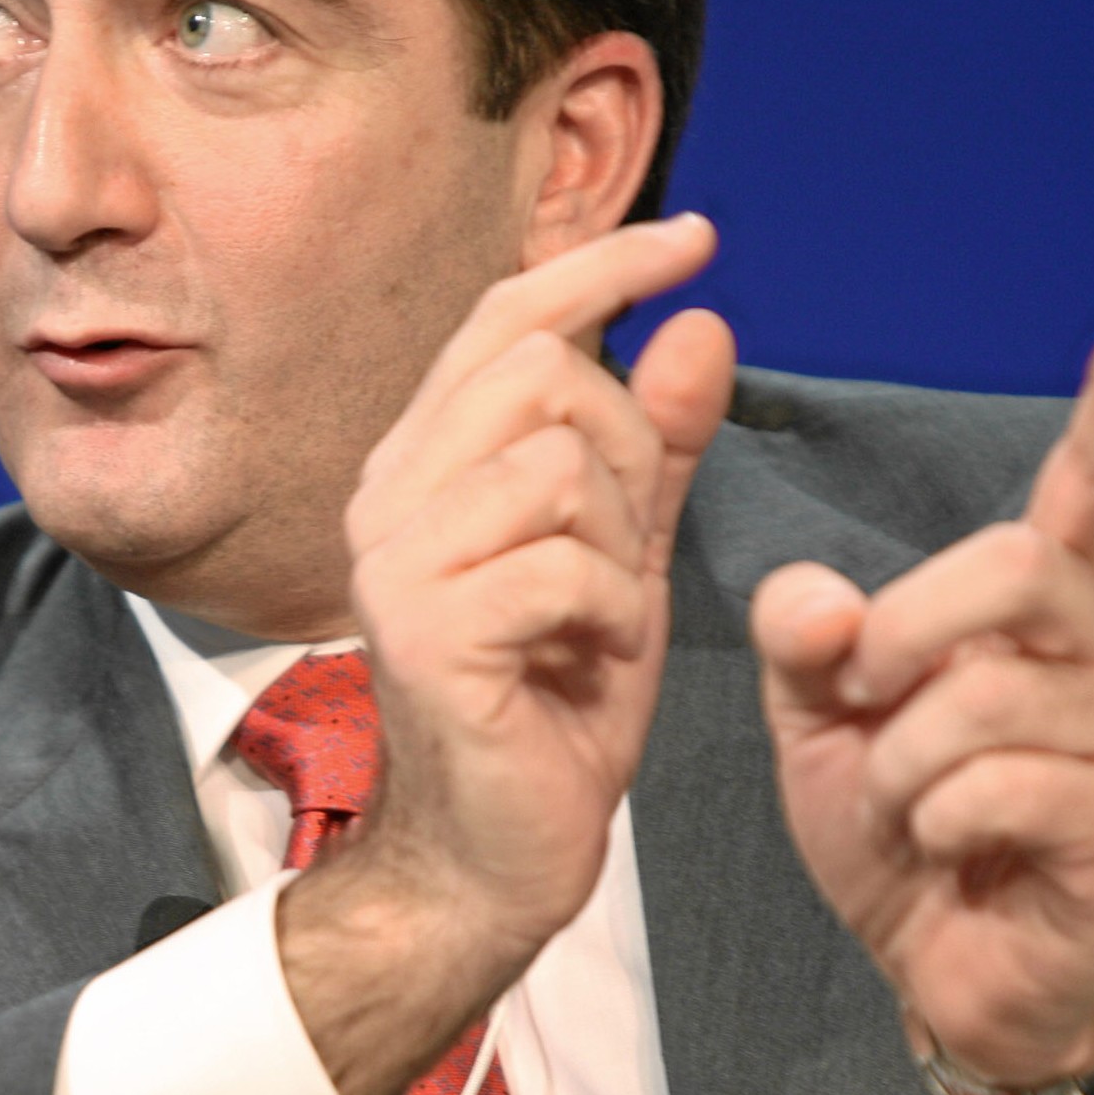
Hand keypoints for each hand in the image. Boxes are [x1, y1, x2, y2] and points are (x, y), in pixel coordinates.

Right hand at [280, 215, 735, 1094]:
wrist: (492, 858)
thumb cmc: (552, 708)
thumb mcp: (626, 555)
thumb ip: (662, 445)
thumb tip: (703, 322)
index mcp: (428, 463)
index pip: (506, 315)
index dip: (601, 265)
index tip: (696, 236)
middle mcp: (390, 492)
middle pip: (541, 372)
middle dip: (626, 449)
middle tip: (627, 551)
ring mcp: (396, 559)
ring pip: (555, 463)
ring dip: (618, 547)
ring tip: (601, 622)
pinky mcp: (424, 628)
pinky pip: (562, 560)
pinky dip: (610, 612)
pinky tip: (591, 660)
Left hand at [750, 319, 1093, 1094]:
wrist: (940, 971)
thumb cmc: (899, 829)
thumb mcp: (821, 714)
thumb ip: (805, 637)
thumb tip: (825, 606)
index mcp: (1041, 606)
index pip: (1090, 492)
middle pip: (1012, 565)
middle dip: (903, 634)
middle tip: (863, 700)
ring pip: (983, 695)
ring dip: (900, 765)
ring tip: (910, 812)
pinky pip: (994, 785)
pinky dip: (933, 824)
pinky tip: (953, 852)